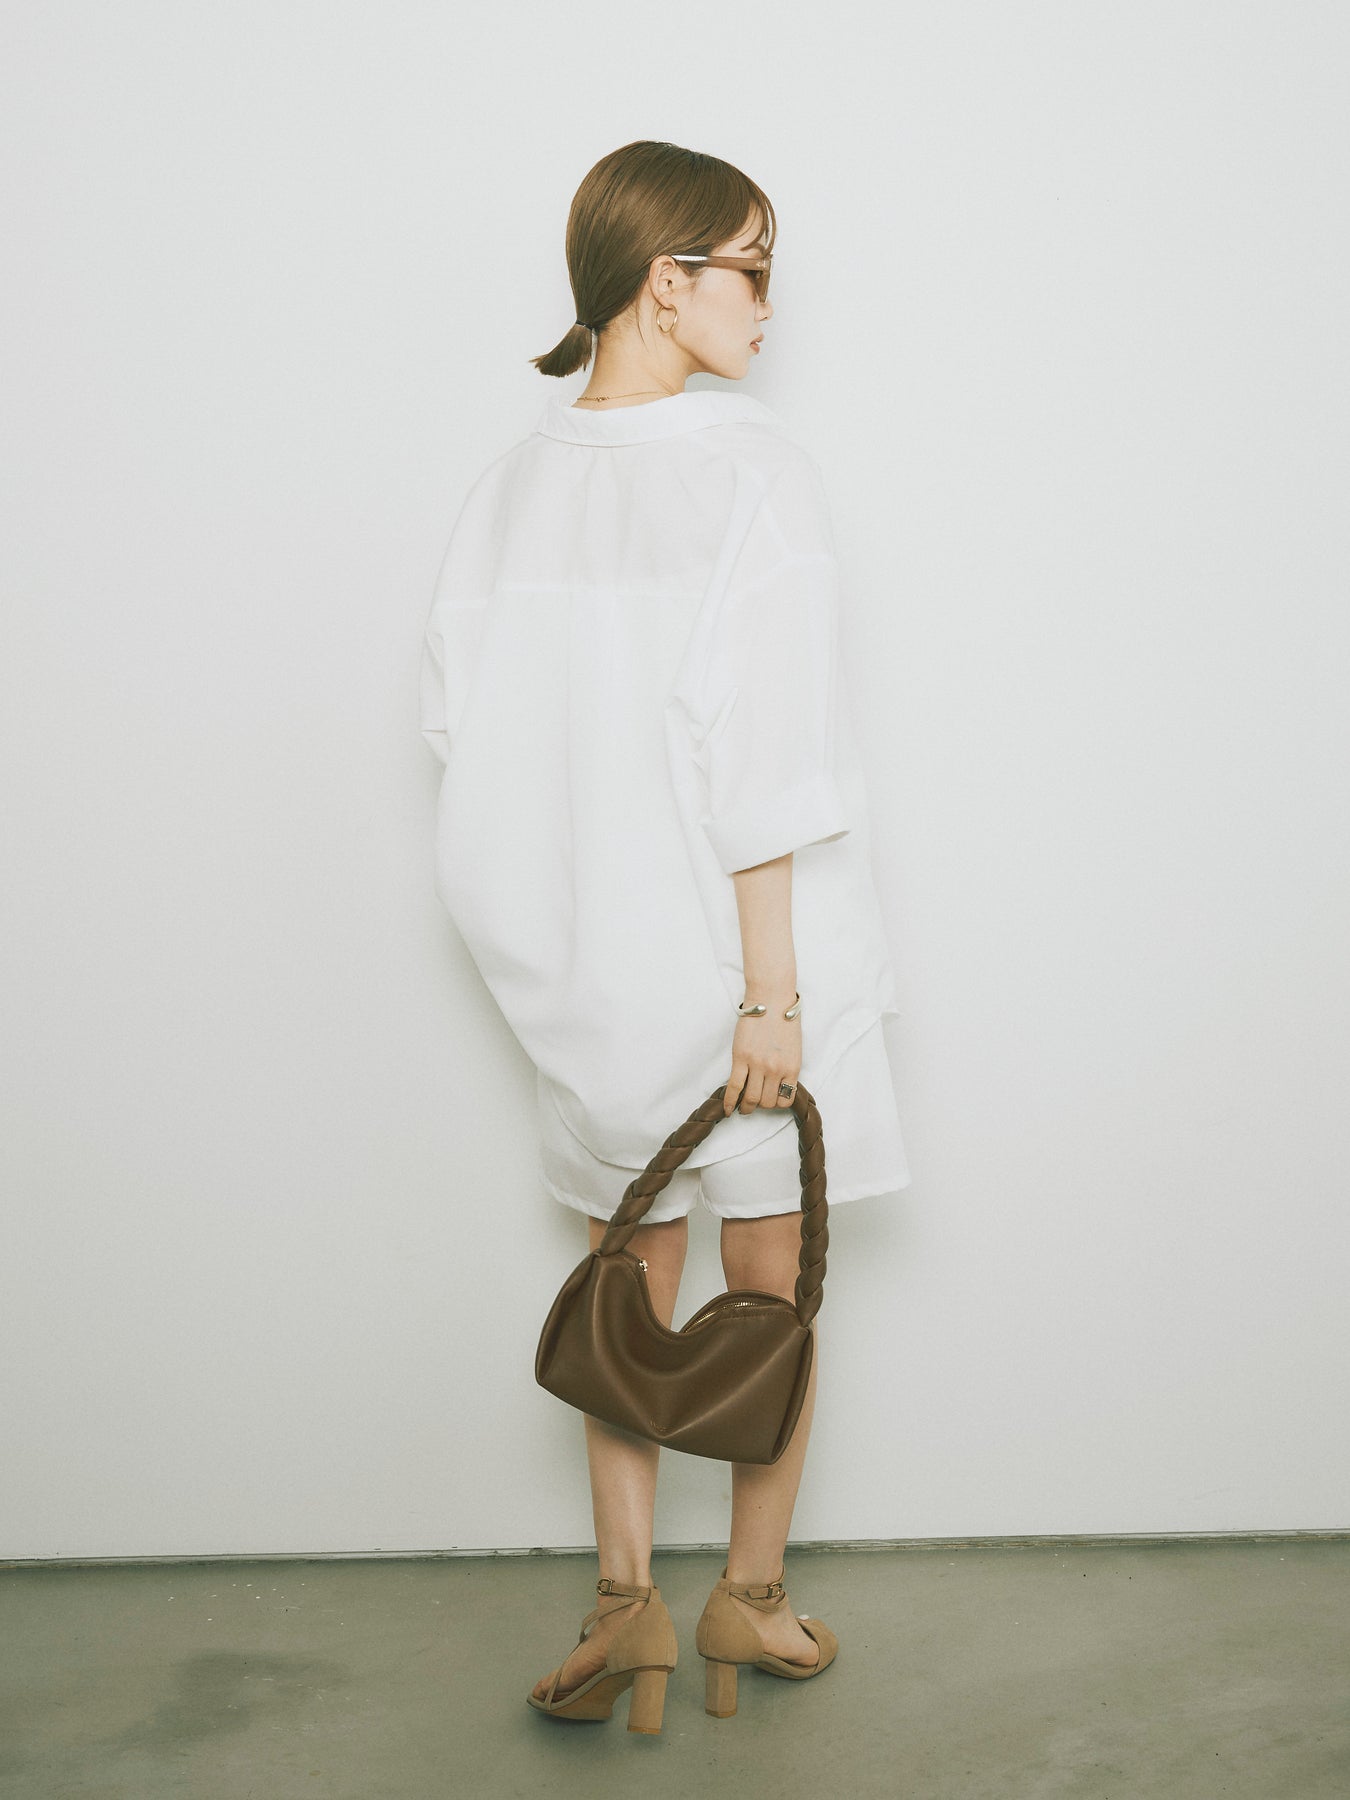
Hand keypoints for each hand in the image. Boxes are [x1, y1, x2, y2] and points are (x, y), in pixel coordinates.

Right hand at [723, 989, 801, 1115]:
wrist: (771, 999)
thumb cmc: (784, 1019)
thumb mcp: (794, 1048)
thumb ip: (787, 1067)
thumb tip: (777, 1084)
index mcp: (792, 1068)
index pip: (785, 1099)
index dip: (776, 1104)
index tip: (769, 1100)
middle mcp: (776, 1070)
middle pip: (767, 1102)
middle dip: (760, 1106)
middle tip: (754, 1105)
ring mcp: (758, 1065)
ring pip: (751, 1099)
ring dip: (746, 1108)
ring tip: (742, 1108)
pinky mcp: (741, 1058)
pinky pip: (734, 1087)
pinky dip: (730, 1101)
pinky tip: (727, 1109)